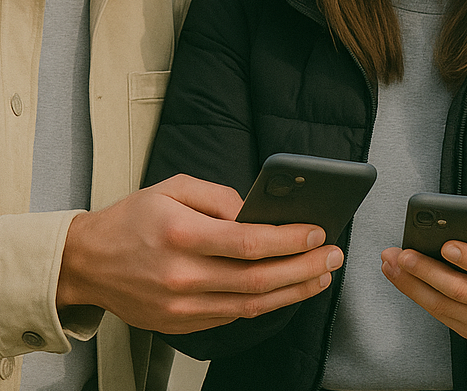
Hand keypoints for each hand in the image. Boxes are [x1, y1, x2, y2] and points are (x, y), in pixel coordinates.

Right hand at [57, 174, 343, 332]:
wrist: (87, 263)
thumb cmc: (132, 219)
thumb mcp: (174, 187)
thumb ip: (220, 196)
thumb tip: (258, 211)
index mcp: (182, 235)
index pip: (249, 242)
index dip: (289, 240)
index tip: (318, 232)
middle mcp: (183, 276)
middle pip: (258, 279)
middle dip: (304, 268)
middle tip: (334, 256)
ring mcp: (182, 307)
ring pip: (251, 304)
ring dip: (294, 291)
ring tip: (322, 276)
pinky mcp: (181, 324)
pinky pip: (233, 316)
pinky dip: (265, 304)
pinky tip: (288, 290)